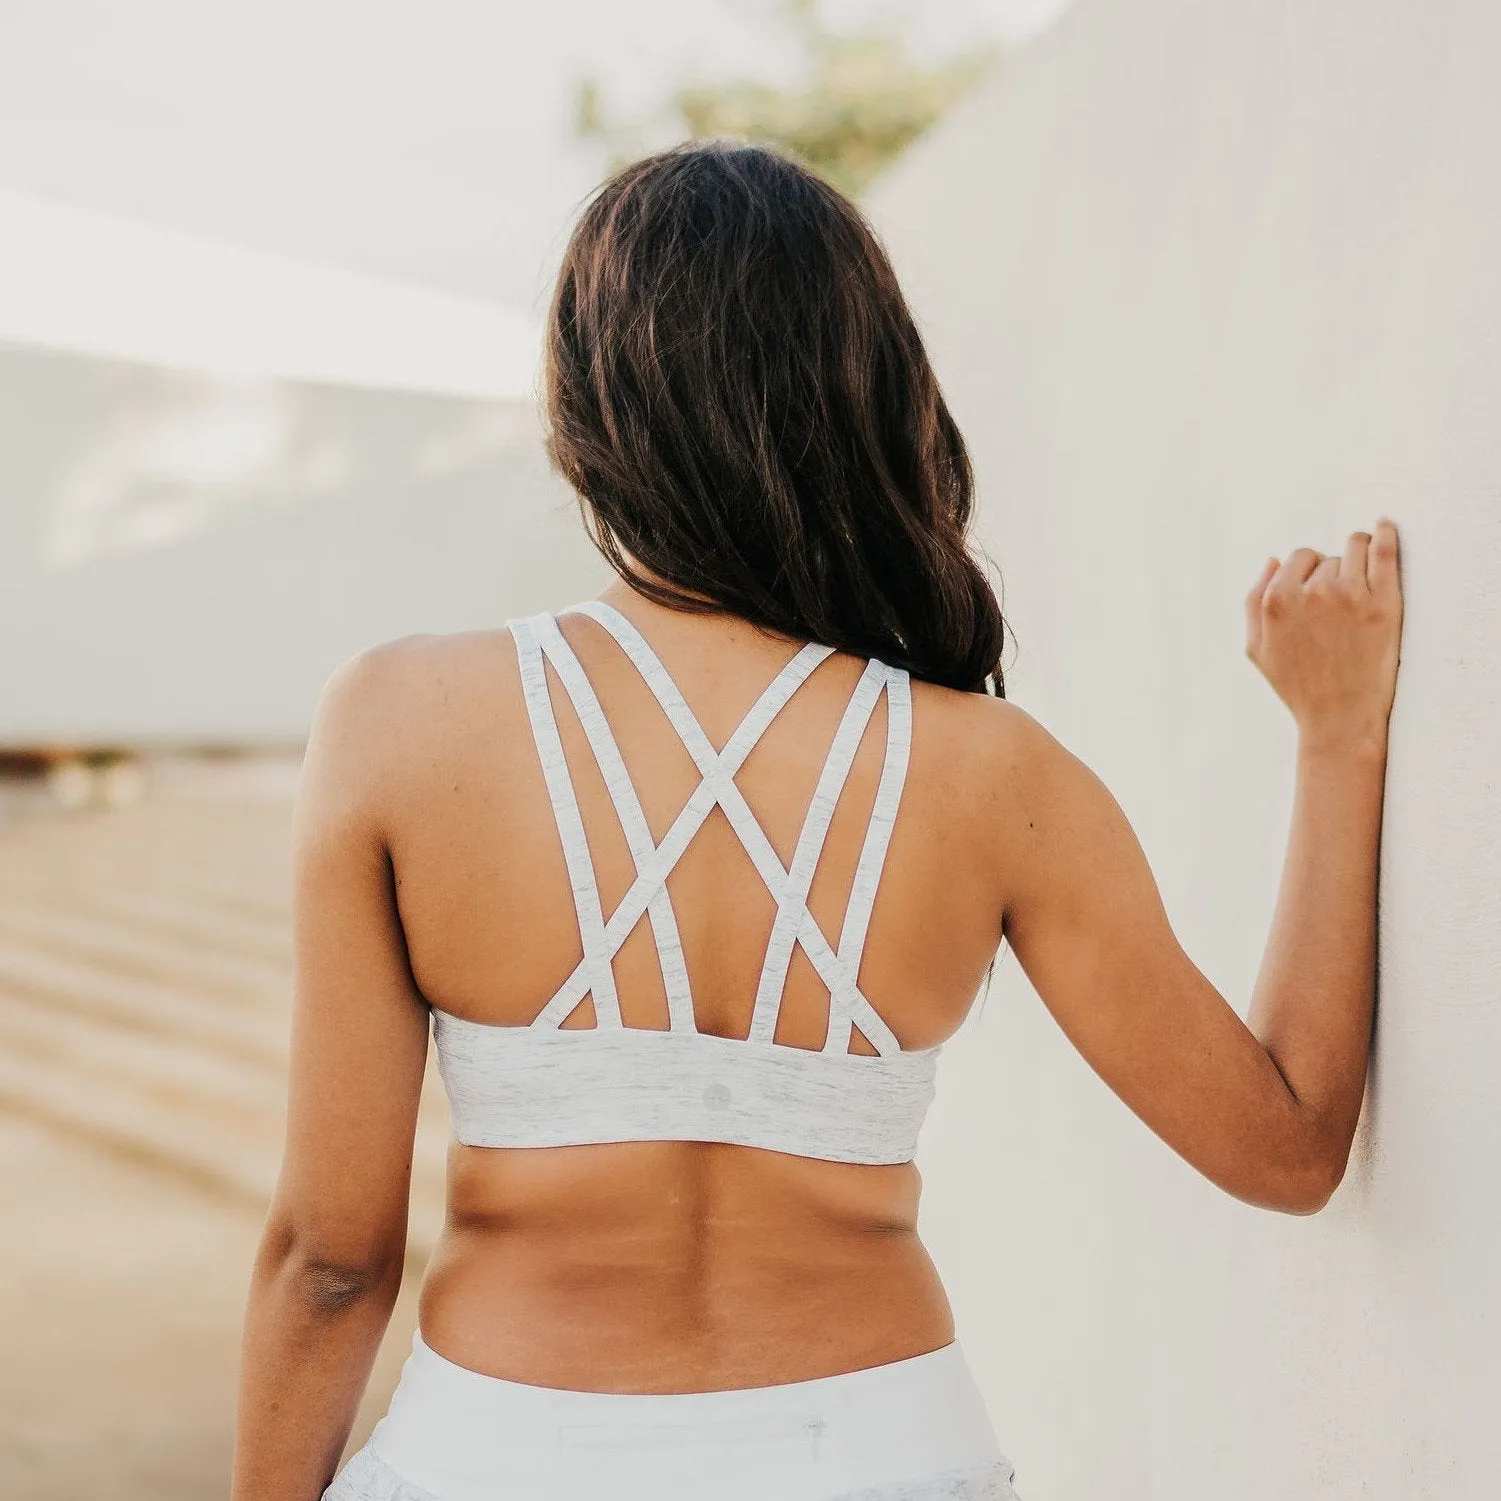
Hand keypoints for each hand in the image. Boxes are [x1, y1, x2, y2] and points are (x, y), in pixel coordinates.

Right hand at [1244, 519, 1402, 751]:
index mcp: (1277, 600)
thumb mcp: (1256, 647)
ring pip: (1355, 549)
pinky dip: (1386, 534)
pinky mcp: (1384, 604)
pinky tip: (1387, 526)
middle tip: (1338, 607)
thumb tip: (1273, 560)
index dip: (1308, 574)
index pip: (1298, 558)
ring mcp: (1350, 596)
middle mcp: (1312, 593)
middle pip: (1327, 557)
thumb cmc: (1297, 685)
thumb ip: (1254, 600)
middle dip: (1332, 573)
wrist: (1339, 718)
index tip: (1318, 593)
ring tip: (1362, 582)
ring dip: (1357, 558)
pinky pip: (1385, 551)